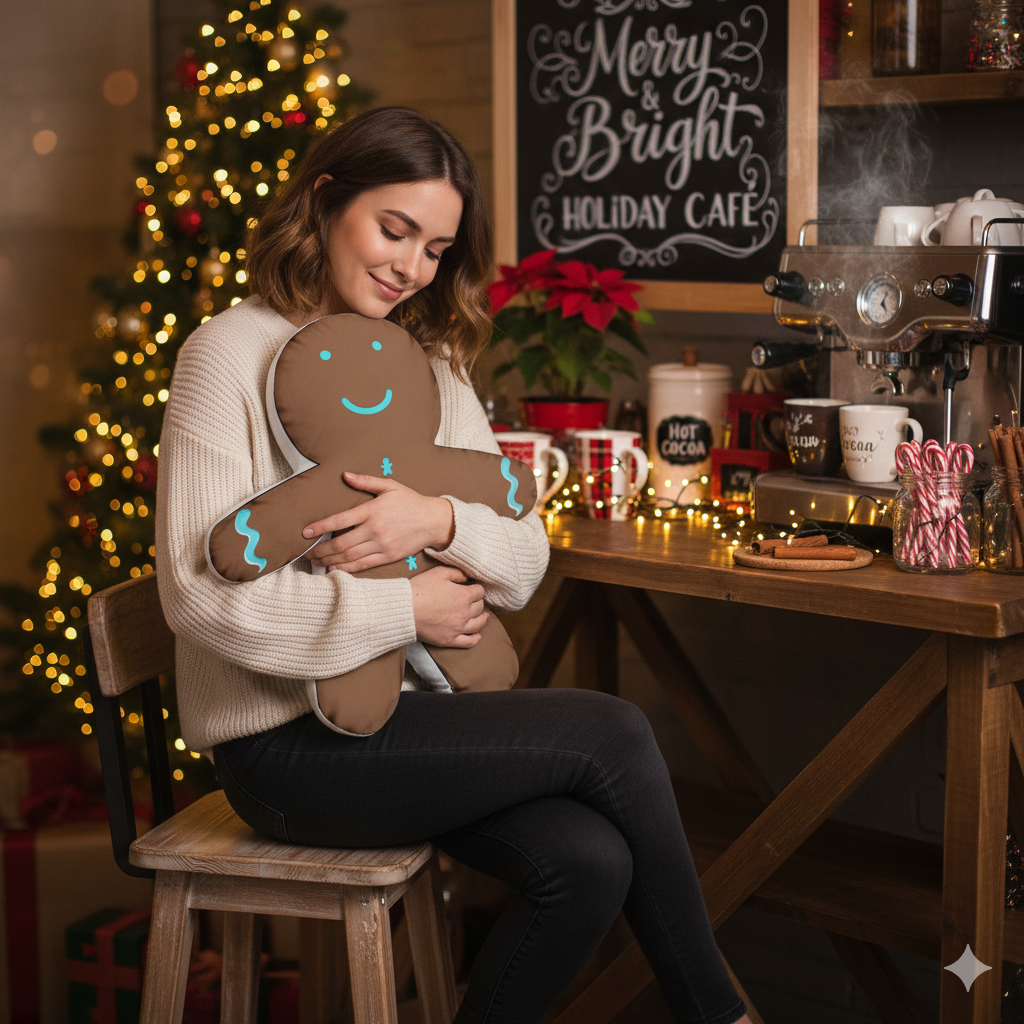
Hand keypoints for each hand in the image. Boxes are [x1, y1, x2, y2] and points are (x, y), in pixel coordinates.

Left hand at [304, 473, 453, 572]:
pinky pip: (363, 565)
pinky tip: (335, 568)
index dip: (320, 527)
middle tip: (308, 552)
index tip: (306, 532)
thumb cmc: (411, 502)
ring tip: (317, 560)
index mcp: (372, 510)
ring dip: (330, 559)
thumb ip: (366, 481)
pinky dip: (347, 568)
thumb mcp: (390, 486)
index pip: (340, 520)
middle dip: (321, 549)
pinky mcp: (388, 556)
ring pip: (349, 556)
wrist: (433, 521)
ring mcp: (381, 545)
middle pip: (341, 543)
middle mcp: (375, 530)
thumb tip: (345, 475)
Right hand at [411, 566, 486, 647]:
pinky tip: (477, 635)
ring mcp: (458, 628)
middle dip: (477, 602)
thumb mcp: (439, 572)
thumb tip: (468, 577)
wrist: (404, 610)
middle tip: (473, 600)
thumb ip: (457, 573)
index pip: (479, 591)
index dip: (476, 588)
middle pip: (479, 607)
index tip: (472, 588)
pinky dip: (475, 638)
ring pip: (478, 624)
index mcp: (464, 595)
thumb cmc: (420, 589)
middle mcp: (465, 613)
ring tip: (483, 616)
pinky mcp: (449, 640)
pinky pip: (468, 642)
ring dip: (482, 618)